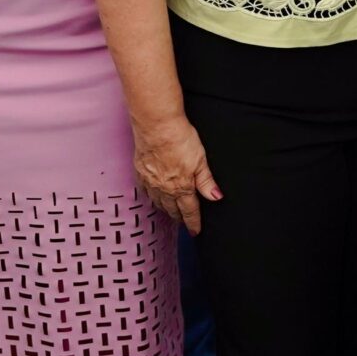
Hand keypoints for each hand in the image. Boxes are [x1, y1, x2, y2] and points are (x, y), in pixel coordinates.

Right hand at [132, 113, 221, 234]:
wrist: (156, 125)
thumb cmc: (179, 138)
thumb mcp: (200, 160)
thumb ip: (206, 181)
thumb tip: (216, 197)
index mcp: (181, 187)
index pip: (189, 211)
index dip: (193, 223)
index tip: (195, 231)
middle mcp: (164, 188)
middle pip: (172, 209)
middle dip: (179, 218)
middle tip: (184, 222)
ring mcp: (150, 181)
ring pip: (158, 202)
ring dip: (166, 209)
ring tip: (171, 211)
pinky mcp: (140, 171)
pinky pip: (145, 191)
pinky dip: (151, 196)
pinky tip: (153, 195)